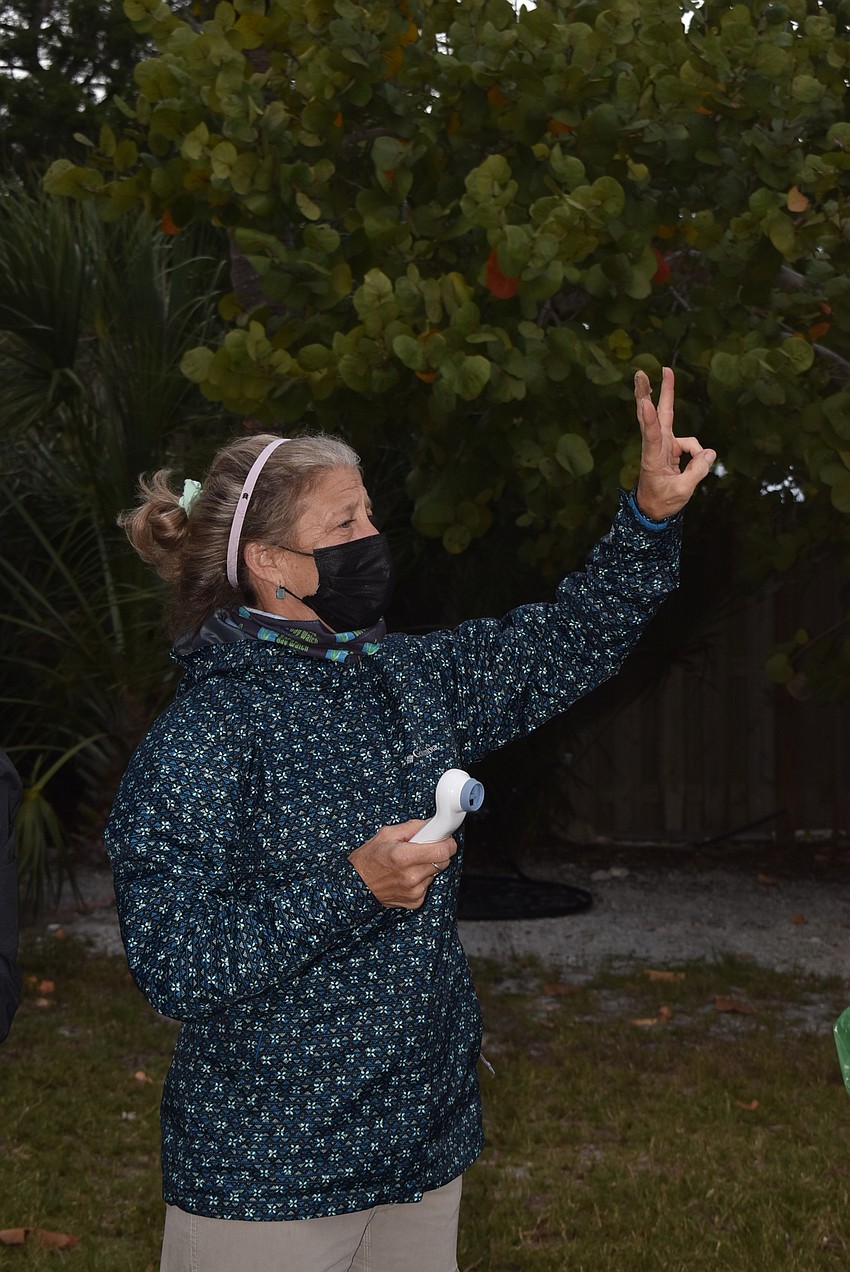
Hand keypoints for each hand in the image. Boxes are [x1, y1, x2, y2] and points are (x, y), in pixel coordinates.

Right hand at [349, 821, 457, 908]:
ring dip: (428, 867)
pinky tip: (406, 876)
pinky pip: (428, 885)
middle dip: (437, 853)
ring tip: (410, 863)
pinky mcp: (415, 901)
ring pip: (436, 873)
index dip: (448, 843)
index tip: (446, 839)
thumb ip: (412, 827)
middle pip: (443, 862)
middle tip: (423, 849)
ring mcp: (414, 891)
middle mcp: (411, 876)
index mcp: (404, 856)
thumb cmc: (368, 859)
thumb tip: (431, 824)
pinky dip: (421, 879)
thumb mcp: (386, 834)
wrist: (355, 886)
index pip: (443, 851)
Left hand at [634, 367, 716, 519]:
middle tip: (640, 372)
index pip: (651, 436)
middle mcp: (656, 446)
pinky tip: (698, 463)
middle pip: (652, 414)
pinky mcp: (671, 445)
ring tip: (666, 370)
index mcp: (653, 458)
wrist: (653, 509)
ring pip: (666, 414)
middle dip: (646, 391)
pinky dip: (697, 452)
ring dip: (666, 392)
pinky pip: (691, 443)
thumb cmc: (663, 501)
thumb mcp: (683, 491)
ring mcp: (663, 443)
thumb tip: (709, 452)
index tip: (644, 402)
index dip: (649, 419)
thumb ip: (697, 471)